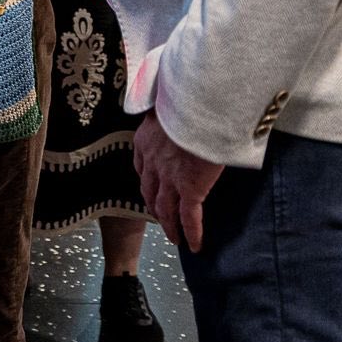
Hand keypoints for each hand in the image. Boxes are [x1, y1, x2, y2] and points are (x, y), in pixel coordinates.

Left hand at [133, 113, 224, 251]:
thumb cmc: (190, 96)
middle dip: (154, 207)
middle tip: (160, 218)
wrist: (200, 102)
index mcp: (145, 139)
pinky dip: (192, 233)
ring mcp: (170, 177)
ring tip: (174, 238)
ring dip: (169, 226)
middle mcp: (153, 161)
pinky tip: (195, 245)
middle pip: (149, 192)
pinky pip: (189, 217)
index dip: (146, 181)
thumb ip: (170, 113)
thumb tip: (178, 112)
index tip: (151, 189)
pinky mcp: (190, 187)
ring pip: (165, 209)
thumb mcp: (170, 103)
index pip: (141, 167)